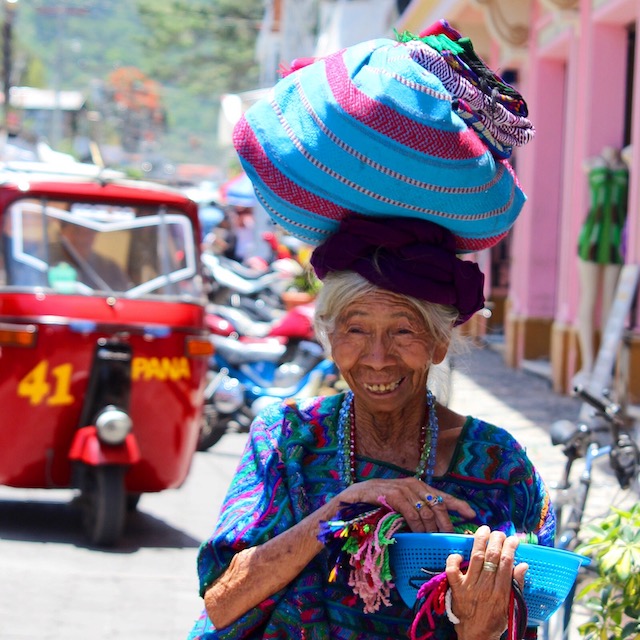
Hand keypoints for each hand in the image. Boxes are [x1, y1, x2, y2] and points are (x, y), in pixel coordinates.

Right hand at [334, 477, 475, 531]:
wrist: (348, 500)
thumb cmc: (373, 505)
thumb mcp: (398, 508)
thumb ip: (414, 513)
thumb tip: (433, 528)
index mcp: (415, 486)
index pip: (441, 495)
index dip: (458, 504)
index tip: (473, 515)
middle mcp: (411, 484)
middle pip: (437, 503)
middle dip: (446, 522)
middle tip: (449, 538)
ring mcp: (400, 487)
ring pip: (426, 509)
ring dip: (432, 527)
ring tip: (434, 541)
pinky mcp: (390, 494)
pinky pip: (410, 511)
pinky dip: (417, 524)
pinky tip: (418, 534)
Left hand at [445, 526, 527, 639]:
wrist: (476, 636)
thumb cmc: (495, 620)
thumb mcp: (511, 606)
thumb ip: (516, 585)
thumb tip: (523, 565)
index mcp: (501, 592)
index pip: (506, 563)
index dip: (510, 548)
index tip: (513, 539)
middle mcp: (485, 587)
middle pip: (492, 557)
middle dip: (496, 540)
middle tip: (499, 532)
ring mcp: (470, 586)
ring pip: (476, 558)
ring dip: (480, 541)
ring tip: (484, 530)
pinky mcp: (456, 588)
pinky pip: (452, 570)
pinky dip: (453, 560)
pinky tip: (459, 554)